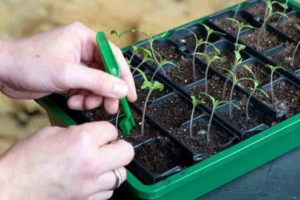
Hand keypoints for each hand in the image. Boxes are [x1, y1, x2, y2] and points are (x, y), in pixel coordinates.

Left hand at [0, 22, 136, 113]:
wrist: (2, 72)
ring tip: (80, 104)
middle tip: (109, 109)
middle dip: (106, 92)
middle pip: (106, 72)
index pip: (114, 56)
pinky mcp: (68, 75)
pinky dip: (81, 97)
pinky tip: (72, 102)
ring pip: (95, 83)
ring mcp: (75, 62)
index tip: (129, 96)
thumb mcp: (68, 73)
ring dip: (91, 97)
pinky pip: (84, 88)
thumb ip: (98, 82)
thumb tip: (123, 90)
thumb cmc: (31, 64)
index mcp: (85, 38)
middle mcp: (82, 48)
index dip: (124, 77)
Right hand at [0, 122, 133, 199]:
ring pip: (121, 175)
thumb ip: (77, 133)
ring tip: (99, 165)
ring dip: (112, 168)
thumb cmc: (25, 161)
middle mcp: (92, 163)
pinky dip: (103, 184)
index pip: (112, 130)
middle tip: (108, 147)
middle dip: (119, 147)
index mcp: (83, 141)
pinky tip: (91, 179)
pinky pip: (108, 191)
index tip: (102, 134)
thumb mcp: (51, 133)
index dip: (106, 131)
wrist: (12, 189)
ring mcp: (92, 185)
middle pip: (127, 153)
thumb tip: (92, 136)